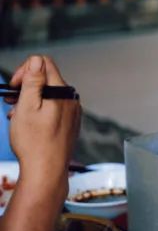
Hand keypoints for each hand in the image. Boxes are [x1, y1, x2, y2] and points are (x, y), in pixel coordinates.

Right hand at [7, 56, 80, 199]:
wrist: (48, 170)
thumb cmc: (34, 142)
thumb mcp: (27, 107)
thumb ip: (33, 81)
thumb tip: (37, 60)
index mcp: (61, 91)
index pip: (44, 64)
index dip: (24, 71)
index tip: (13, 87)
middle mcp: (71, 98)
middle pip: (46, 80)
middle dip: (26, 88)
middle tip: (12, 103)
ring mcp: (72, 111)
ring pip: (48, 96)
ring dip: (31, 102)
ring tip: (18, 116)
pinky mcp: (70, 122)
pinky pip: (54, 109)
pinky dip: (40, 112)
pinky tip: (30, 125)